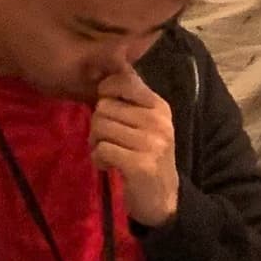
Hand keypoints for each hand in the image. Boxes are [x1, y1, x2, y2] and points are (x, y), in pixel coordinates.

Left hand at [89, 61, 180, 224]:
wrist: (164, 199)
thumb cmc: (149, 157)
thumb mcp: (146, 124)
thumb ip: (130, 98)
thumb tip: (111, 60)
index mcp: (159, 107)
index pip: (124, 82)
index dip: (105, 92)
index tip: (107, 108)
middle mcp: (158, 121)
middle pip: (104, 107)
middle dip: (97, 125)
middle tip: (107, 140)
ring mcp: (151, 143)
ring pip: (99, 127)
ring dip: (96, 143)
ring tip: (108, 153)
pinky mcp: (140, 164)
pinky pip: (101, 149)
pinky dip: (98, 160)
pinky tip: (108, 166)